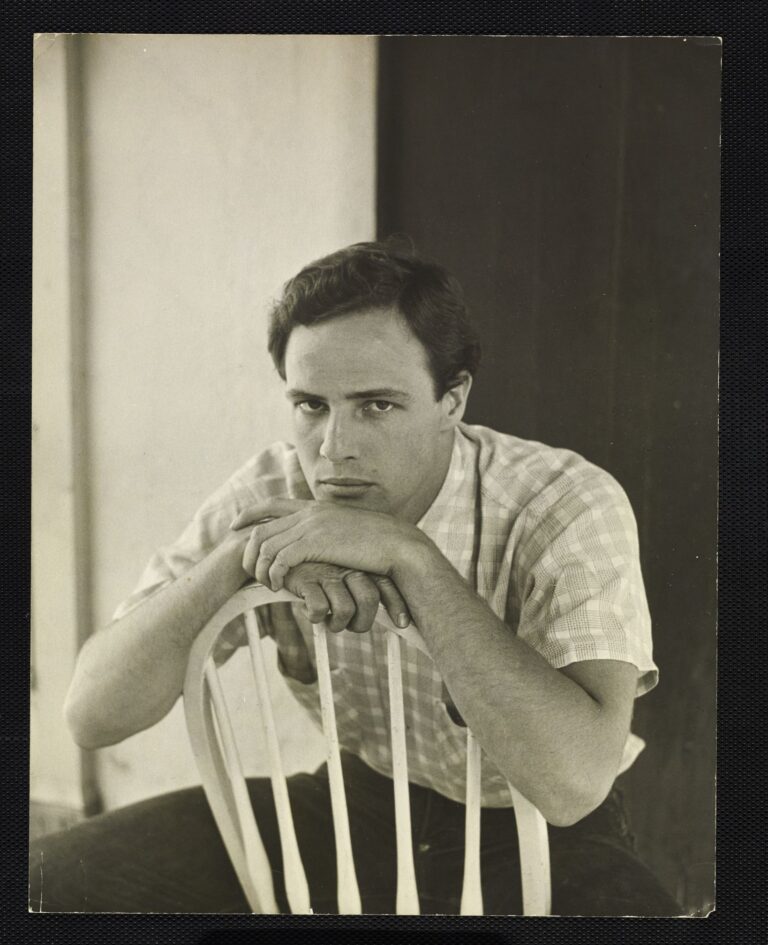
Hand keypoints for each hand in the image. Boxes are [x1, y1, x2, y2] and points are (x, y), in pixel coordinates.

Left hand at [230, 499, 426, 591]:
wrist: (399, 546)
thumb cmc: (379, 546)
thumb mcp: (349, 533)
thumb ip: (330, 534)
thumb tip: (322, 545)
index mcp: (316, 508)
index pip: (272, 504)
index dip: (249, 514)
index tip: (235, 526)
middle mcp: (309, 513)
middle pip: (260, 528)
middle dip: (247, 552)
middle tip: (249, 572)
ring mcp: (311, 526)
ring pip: (265, 545)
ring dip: (260, 569)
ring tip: (268, 584)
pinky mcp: (315, 542)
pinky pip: (278, 558)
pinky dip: (273, 575)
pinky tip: (280, 587)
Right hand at [282, 561, 410, 631]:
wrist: (281, 550)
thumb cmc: (316, 567)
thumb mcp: (343, 569)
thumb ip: (364, 583)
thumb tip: (392, 610)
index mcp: (359, 563)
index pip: (386, 583)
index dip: (396, 604)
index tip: (402, 622)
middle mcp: (346, 566)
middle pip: (369, 600)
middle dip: (362, 622)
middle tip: (350, 626)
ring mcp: (327, 572)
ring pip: (345, 609)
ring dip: (336, 624)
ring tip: (327, 621)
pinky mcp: (306, 579)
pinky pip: (319, 609)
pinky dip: (314, 617)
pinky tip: (307, 610)